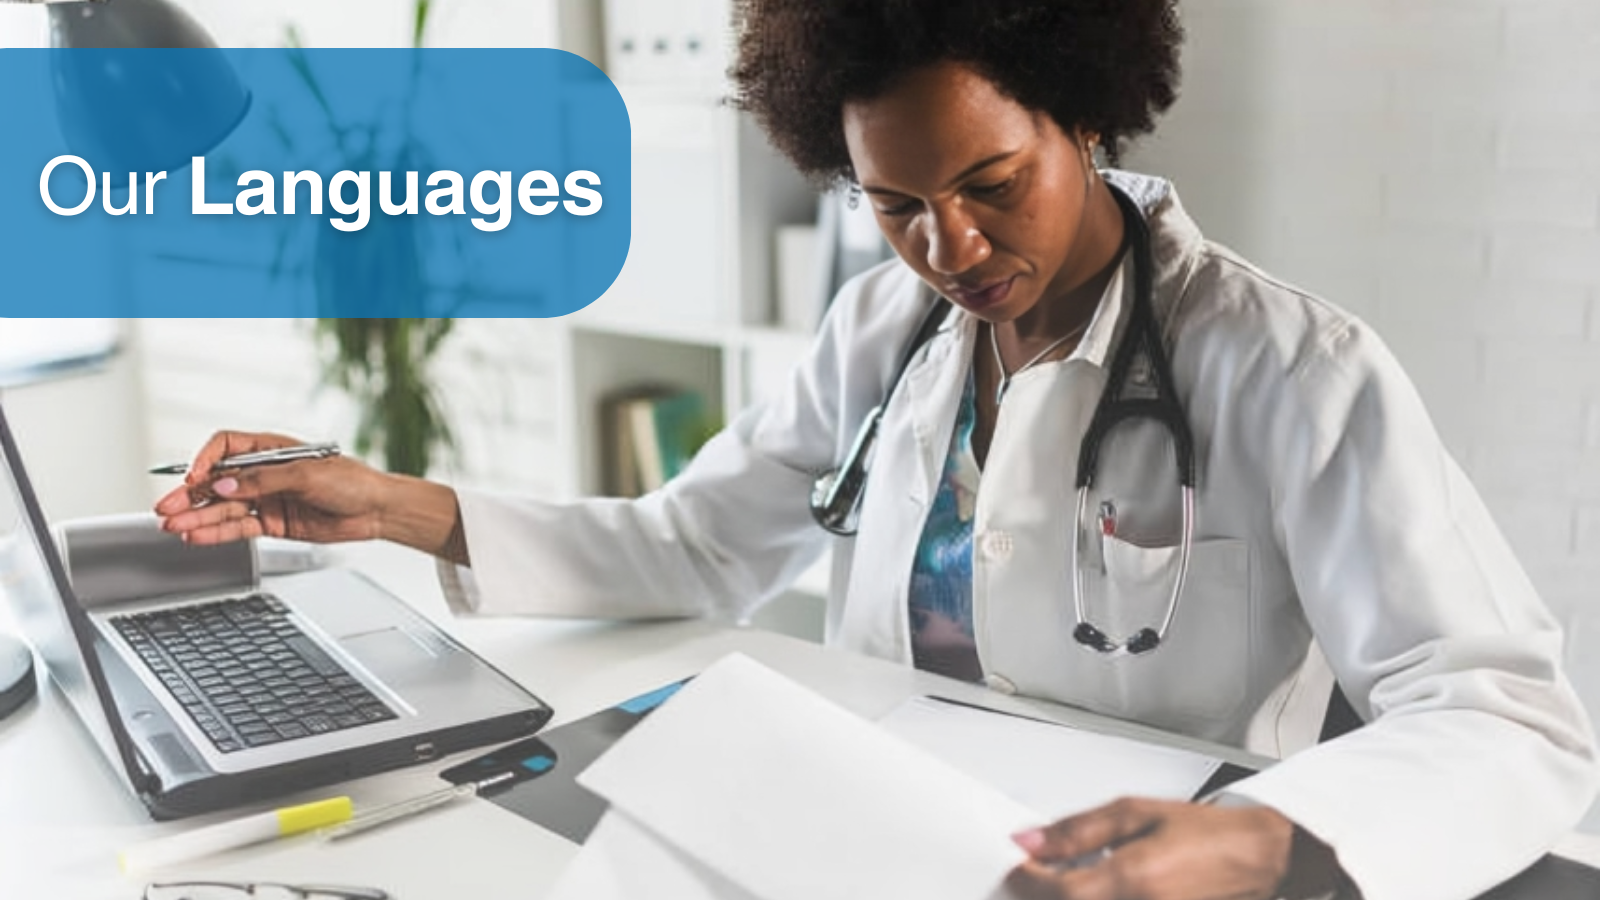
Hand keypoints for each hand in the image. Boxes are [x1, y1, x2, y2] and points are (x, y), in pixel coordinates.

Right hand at [154, 431, 391, 545]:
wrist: (376, 509)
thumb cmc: (351, 481)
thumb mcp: (306, 474)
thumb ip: (263, 481)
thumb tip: (224, 484)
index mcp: (270, 449)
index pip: (225, 447)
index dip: (205, 460)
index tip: (193, 477)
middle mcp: (263, 473)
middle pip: (216, 481)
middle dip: (189, 494)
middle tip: (165, 508)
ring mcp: (266, 499)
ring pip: (223, 508)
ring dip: (197, 517)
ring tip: (172, 526)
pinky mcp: (272, 523)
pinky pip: (238, 528)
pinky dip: (216, 533)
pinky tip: (196, 536)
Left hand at [1006, 798, 1301, 899]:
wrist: (1260, 858)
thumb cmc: (1209, 835)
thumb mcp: (1136, 813)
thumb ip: (1077, 830)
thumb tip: (1030, 841)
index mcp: (1136, 880)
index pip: (1056, 891)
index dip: (1025, 879)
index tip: (1012, 865)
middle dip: (1040, 893)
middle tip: (1033, 875)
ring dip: (1066, 899)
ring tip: (1060, 881)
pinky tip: (1090, 891)